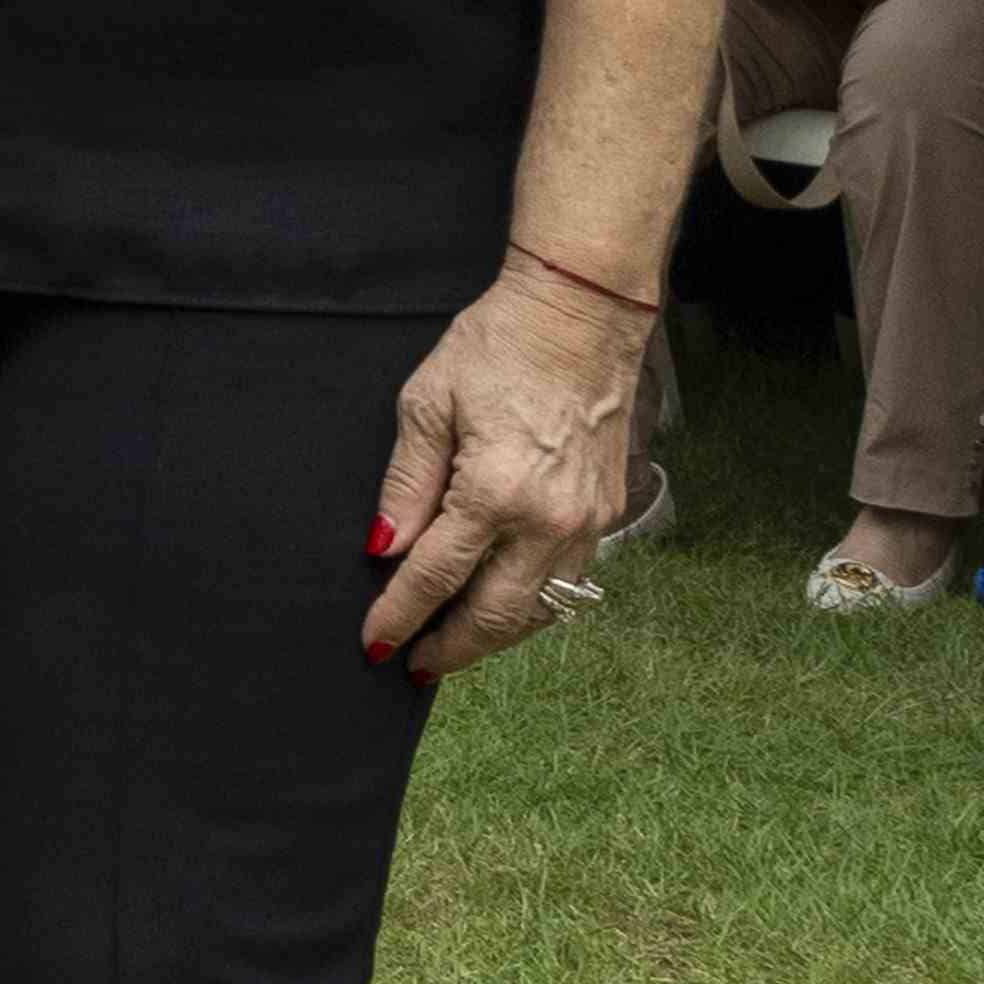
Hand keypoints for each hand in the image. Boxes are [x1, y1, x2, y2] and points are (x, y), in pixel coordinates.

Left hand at [363, 258, 639, 679]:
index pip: (436, 576)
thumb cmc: (497, 349)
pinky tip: (503, 605)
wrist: (580, 318)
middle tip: (414, 664)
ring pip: (540, 608)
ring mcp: (587, 522)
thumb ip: (406, 485)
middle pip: (496, 614)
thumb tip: (383, 549)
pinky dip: (533, 603)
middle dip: (452, 647)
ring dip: (495, 634)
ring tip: (453, 646)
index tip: (375, 643)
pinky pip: (567, 579)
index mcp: (496, 493)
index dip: (400, 614)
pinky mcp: (608, 514)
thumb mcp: (427, 405)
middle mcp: (549, 521)